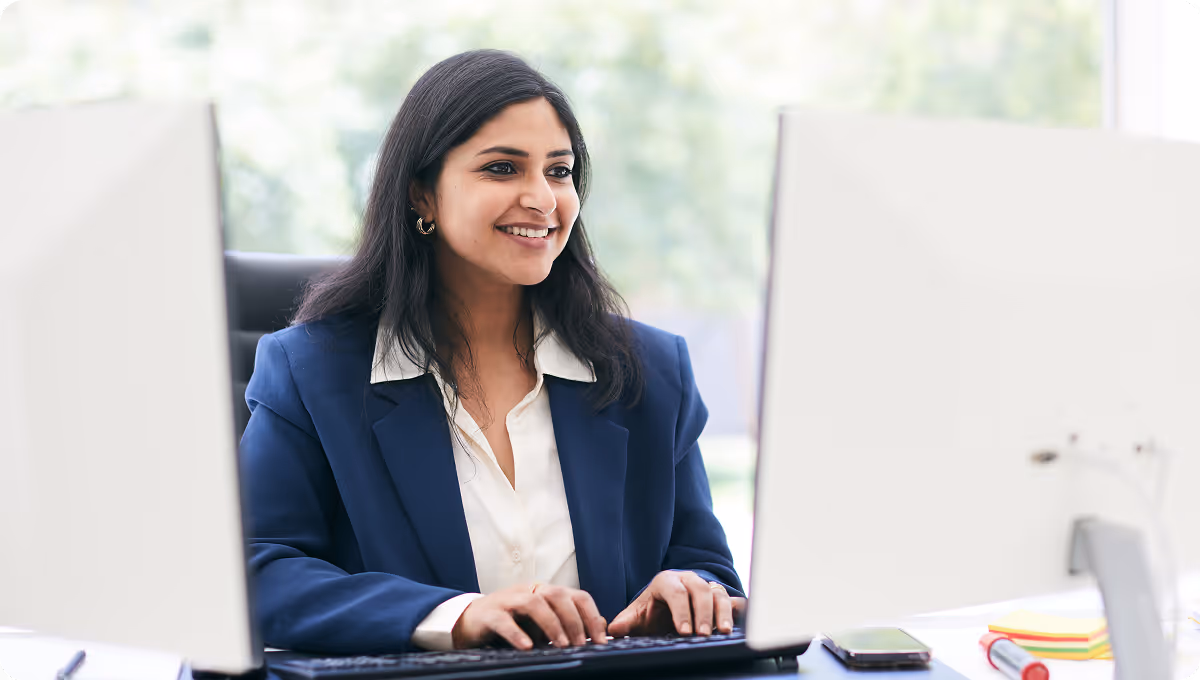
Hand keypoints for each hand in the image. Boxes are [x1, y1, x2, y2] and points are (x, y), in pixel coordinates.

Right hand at [451, 583, 608, 649]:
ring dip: (551, 624)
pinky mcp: (489, 614)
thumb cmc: (511, 623)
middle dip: (573, 621)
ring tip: (560, 645)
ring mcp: (508, 600)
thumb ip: (568, 623)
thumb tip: (601, 627)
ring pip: (533, 603)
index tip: (601, 640)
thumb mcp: (542, 623)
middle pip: (557, 595)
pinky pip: (504, 621)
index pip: (577, 596)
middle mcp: (529, 591)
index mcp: (546, 592)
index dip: (591, 616)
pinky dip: (517, 633)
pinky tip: (527, 647)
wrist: (470, 621)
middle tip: (581, 645)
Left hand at [608, 571, 745, 637]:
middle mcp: (688, 580)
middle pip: (700, 589)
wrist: (666, 607)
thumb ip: (626, 622)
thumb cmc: (653, 611)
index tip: (684, 631)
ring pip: (718, 594)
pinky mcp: (720, 598)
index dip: (681, 611)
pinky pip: (732, 601)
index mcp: (666, 581)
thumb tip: (613, 629)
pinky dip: (737, 611)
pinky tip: (739, 624)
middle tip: (703, 635)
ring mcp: (706, 587)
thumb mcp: (638, 616)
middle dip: (702, 613)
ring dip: (722, 613)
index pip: (675, 591)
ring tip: (723, 632)